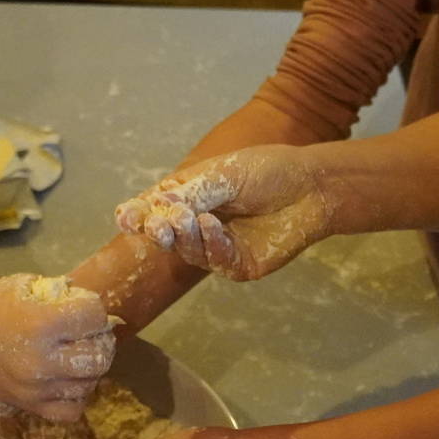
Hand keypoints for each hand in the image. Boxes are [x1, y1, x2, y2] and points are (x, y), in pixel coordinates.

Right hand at [0, 274, 115, 419]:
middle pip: (100, 356)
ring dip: (89, 367)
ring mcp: (36, 388)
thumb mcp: (25, 286)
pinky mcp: (29, 406)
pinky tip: (66, 379)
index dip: (93, 309)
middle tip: (84, 332)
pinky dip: (76, 395)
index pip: (95, 317)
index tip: (81, 307)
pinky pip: (72, 410)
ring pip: (90, 383)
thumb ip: (61, 294)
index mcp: (41, 324)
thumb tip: (93, 309)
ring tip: (74, 353)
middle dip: (98, 339)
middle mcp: (42, 360)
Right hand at [115, 145, 334, 279]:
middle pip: (165, 236)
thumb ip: (193, 193)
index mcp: (187, 198)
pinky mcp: (238, 265)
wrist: (312, 186)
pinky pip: (216, 261)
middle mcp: (196, 226)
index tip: (126, 217)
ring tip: (187, 219)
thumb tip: (159, 205)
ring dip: (185, 236)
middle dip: (157, 231)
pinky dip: (212, 244)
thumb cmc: (268, 172)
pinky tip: (212, 225)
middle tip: (156, 225)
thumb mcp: (225, 174)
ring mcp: (216, 249)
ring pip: (188, 251)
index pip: (153, 211)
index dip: (137, 216)